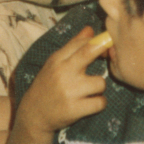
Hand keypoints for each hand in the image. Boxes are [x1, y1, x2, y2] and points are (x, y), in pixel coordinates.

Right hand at [16, 26, 107, 142]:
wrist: (34, 114)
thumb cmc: (48, 84)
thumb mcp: (56, 62)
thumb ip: (73, 46)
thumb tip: (90, 29)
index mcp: (57, 59)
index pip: (81, 42)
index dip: (99, 42)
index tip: (106, 45)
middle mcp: (62, 72)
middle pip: (88, 52)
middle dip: (103, 49)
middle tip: (109, 54)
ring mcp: (68, 91)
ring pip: (100, 82)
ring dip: (99, 88)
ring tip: (90, 91)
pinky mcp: (74, 109)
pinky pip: (100, 102)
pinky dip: (99, 103)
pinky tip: (91, 103)